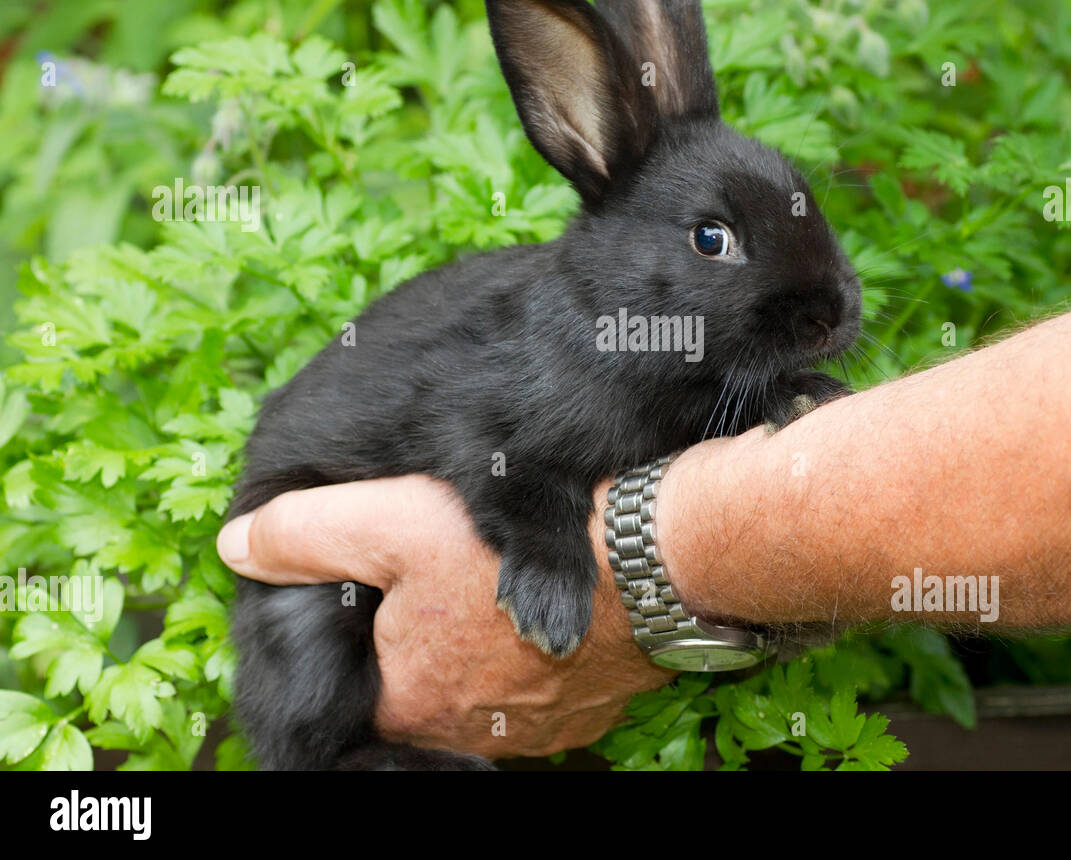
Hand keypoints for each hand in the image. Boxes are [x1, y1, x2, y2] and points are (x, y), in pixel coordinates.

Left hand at [217, 475, 674, 758]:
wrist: (648, 559)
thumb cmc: (515, 544)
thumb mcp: (392, 521)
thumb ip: (306, 534)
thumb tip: (236, 545)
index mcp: (411, 699)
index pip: (362, 683)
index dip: (368, 626)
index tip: (388, 585)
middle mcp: (470, 734)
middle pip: (425, 688)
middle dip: (425, 638)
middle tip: (446, 573)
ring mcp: (537, 732)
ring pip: (486, 691)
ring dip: (484, 651)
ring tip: (498, 584)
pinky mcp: (588, 715)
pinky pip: (544, 693)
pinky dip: (538, 658)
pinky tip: (549, 609)